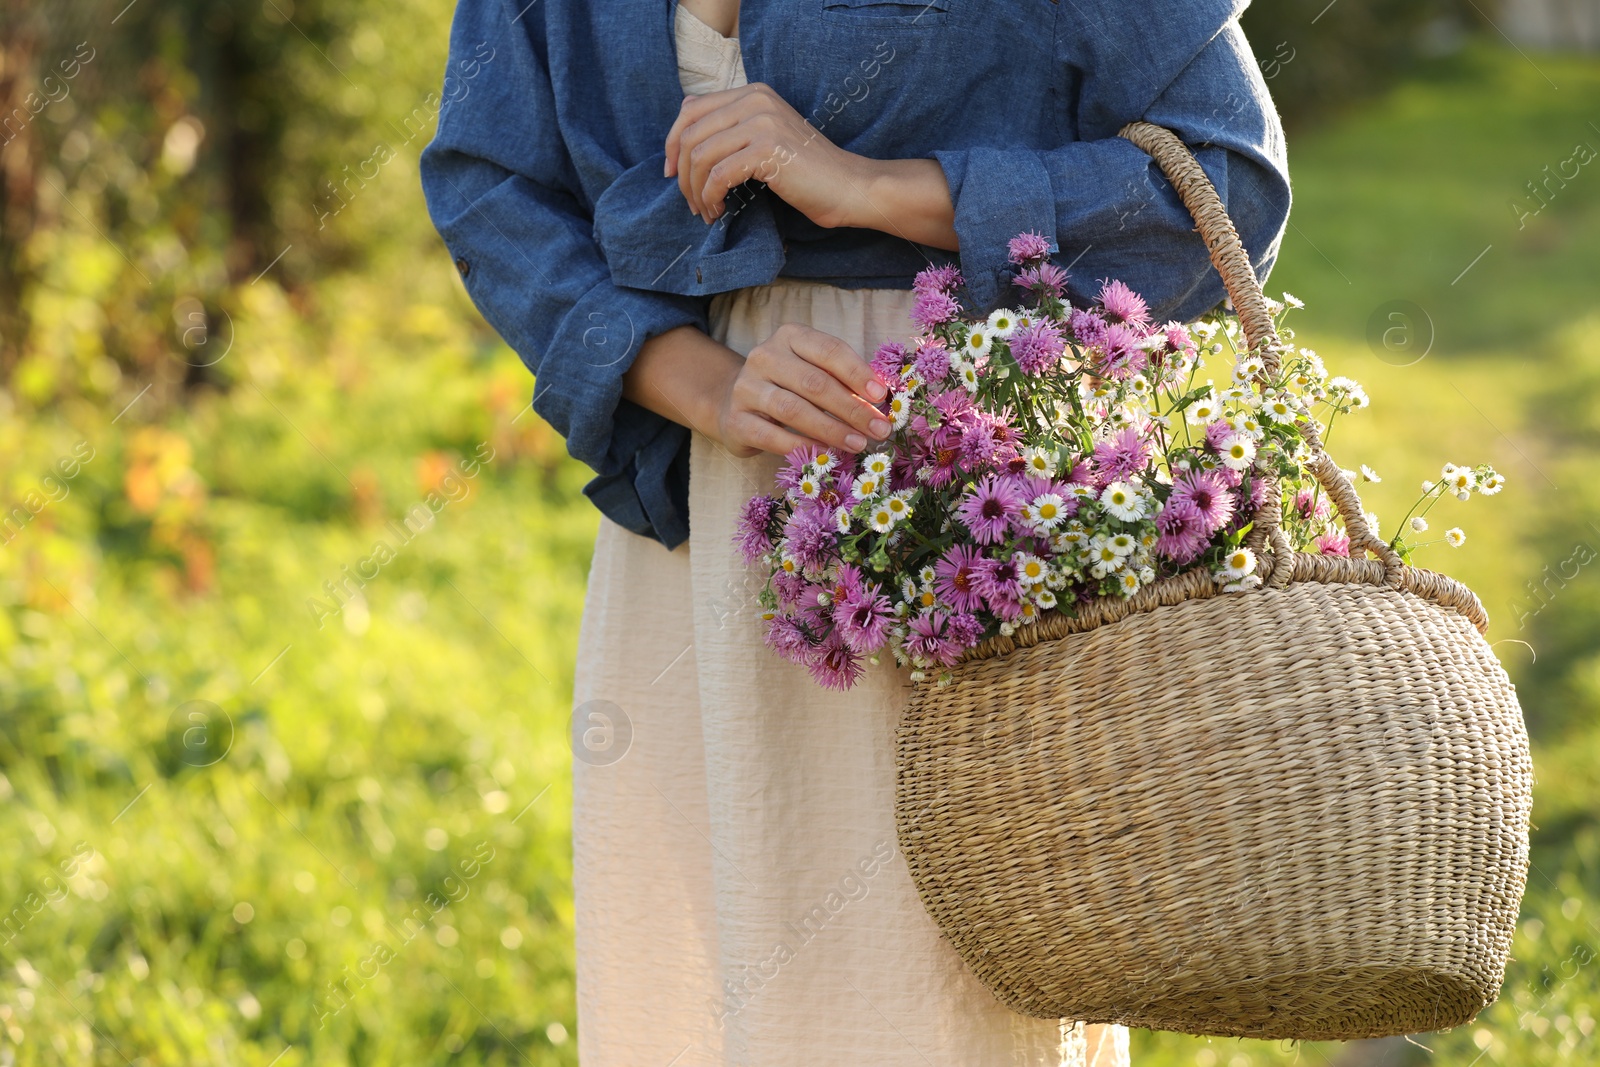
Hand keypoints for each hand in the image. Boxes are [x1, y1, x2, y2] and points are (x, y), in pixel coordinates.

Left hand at [664, 83, 865, 228]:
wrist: (847, 186)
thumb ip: (732, 131)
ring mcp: (762, 122)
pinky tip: (719, 211)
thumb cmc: (806, 172)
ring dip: (696, 190)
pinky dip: (711, 197)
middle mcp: (755, 100)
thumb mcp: (765, 139)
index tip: (673, 172)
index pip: (691, 109)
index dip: (672, 142)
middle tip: (691, 202)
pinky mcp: (768, 149)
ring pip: (701, 155)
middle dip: (683, 174)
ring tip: (706, 211)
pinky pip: (719, 174)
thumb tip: (683, 145)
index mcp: (752, 93)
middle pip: (690, 134)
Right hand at [714, 323, 892, 458]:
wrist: (734, 403)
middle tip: (879, 429)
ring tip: (858, 443)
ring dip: (831, 429)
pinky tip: (826, 454)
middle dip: (852, 408)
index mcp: (790, 337)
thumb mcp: (813, 370)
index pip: (829, 351)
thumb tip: (880, 401)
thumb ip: (841, 379)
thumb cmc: (788, 386)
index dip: (857, 373)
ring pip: (793, 409)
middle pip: (814, 382)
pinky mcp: (736, 420)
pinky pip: (772, 436)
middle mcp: (765, 356)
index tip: (881, 396)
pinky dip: (802, 446)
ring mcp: (747, 388)